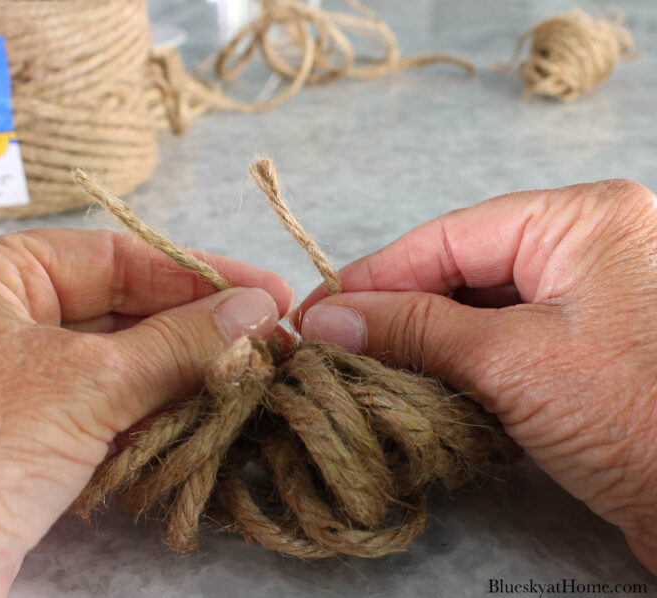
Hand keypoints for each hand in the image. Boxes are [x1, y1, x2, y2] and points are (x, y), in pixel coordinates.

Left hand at [0, 228, 292, 596]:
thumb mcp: (87, 380)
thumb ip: (179, 344)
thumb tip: (258, 312)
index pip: (115, 258)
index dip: (196, 274)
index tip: (266, 291)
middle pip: (120, 312)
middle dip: (195, 330)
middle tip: (270, 339)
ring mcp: (12, 382)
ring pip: (117, 365)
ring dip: (182, 375)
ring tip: (252, 377)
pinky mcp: (27, 438)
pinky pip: (104, 411)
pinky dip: (153, 415)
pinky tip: (207, 414)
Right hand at [293, 179, 656, 574]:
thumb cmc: (634, 416)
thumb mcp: (510, 361)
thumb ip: (412, 330)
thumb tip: (324, 319)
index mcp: (582, 219)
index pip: (452, 235)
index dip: (376, 274)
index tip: (316, 307)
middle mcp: (587, 248)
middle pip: (463, 270)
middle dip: (396, 309)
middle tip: (329, 340)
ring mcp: (590, 301)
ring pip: (479, 310)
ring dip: (422, 340)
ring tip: (359, 363)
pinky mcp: (585, 352)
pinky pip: (503, 343)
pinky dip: (457, 364)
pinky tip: (415, 381)